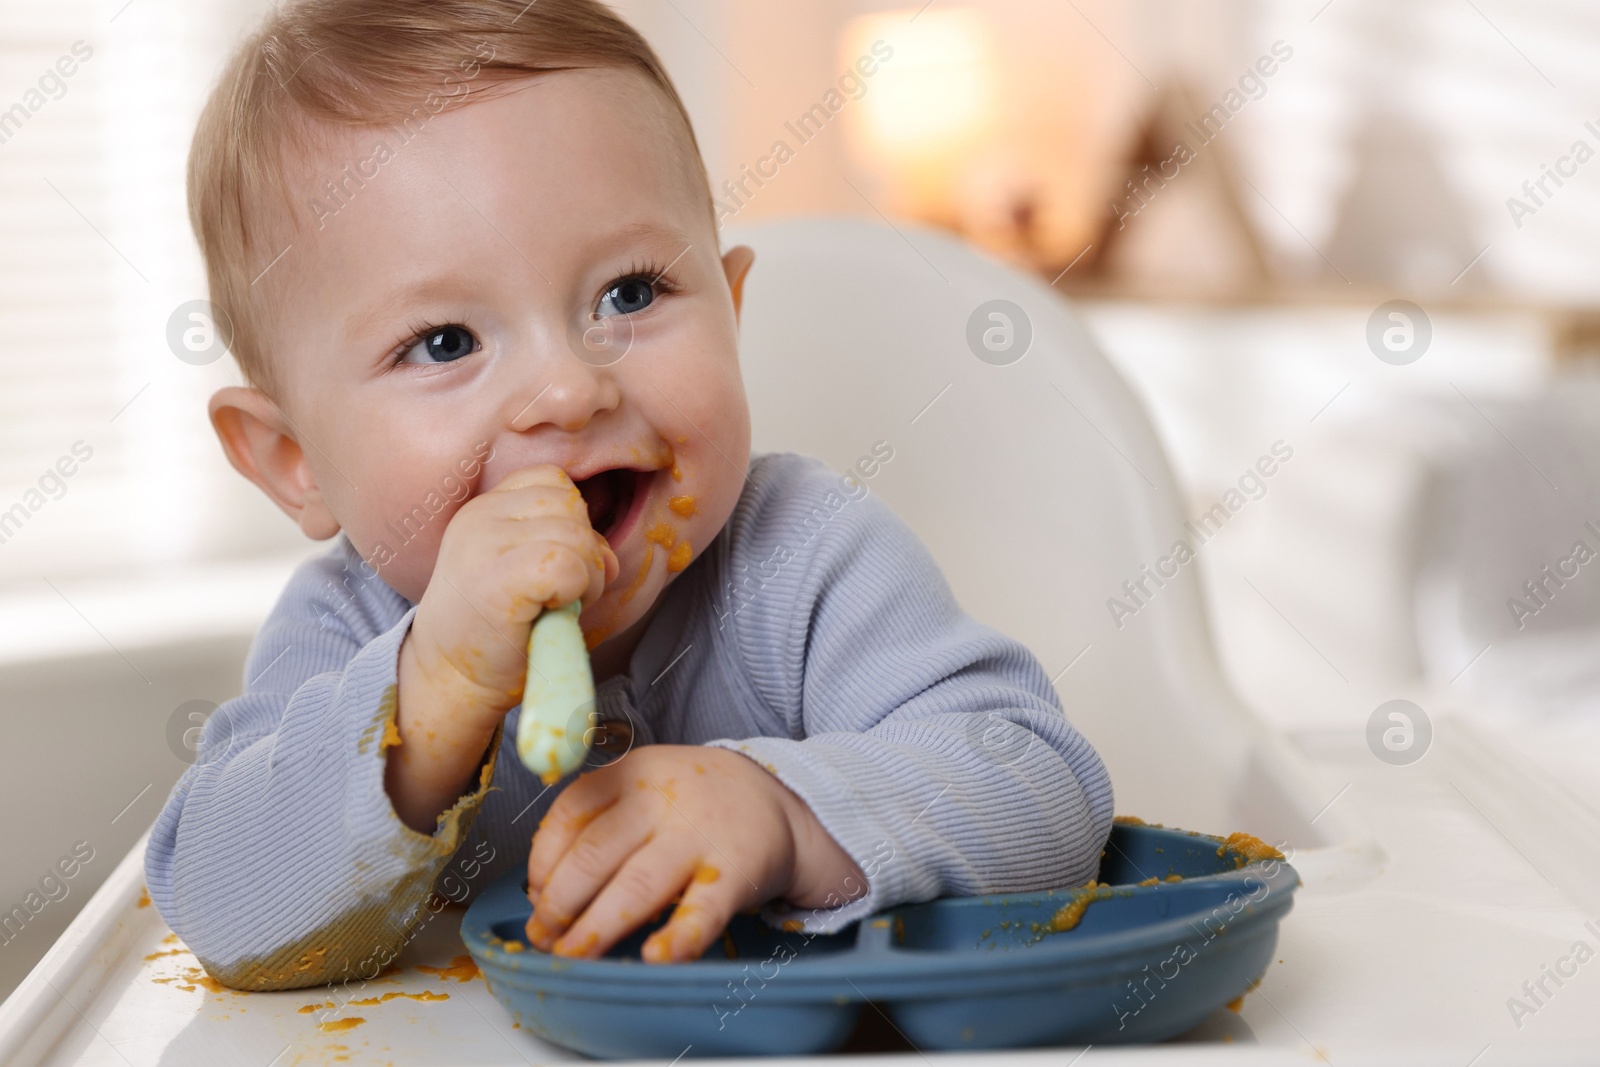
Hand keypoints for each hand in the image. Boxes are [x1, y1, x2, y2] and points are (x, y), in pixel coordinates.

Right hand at [386, 465, 617, 831]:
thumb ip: (568, 546)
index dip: (573, 523)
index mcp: (485, 509)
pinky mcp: (498, 579)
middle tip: (561, 594)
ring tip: (557, 606)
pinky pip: (570, 564)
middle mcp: (480, 518)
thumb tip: (609, 556)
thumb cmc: (497, 633)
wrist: (450, 682)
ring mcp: (484, 545)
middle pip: (571, 504)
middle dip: (586, 550)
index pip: (553, 482)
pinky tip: (554, 613)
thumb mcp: (528, 573)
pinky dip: (579, 590)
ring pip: (577, 533)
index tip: (557, 567)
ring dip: (587, 575)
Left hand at [525, 745, 863, 961]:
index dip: (542, 861)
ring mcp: (699, 834)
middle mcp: (662, 798)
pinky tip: (654, 958)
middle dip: (559, 903)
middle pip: (595, 854)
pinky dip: (678, 936)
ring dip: (597, 927)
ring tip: (573, 956)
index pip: (570, 812)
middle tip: (544, 939)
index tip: (533, 896)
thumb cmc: (692, 804)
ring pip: (637, 885)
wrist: (779, 800)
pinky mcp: (736, 872)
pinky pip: (703, 910)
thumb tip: (543, 890)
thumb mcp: (644, 787)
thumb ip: (597, 823)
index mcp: (632, 772)